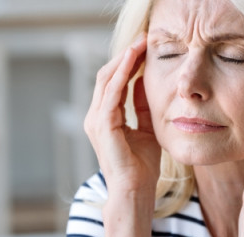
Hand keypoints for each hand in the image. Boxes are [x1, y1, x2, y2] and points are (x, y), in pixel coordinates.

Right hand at [84, 34, 161, 195]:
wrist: (135, 191)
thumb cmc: (142, 167)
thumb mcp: (147, 129)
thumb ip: (143, 106)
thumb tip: (146, 82)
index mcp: (105, 118)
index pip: (114, 81)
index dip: (128, 62)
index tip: (145, 46)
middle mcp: (96, 117)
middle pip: (107, 75)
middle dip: (126, 55)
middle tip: (143, 38)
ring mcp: (96, 121)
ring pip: (107, 79)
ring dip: (124, 59)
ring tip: (140, 43)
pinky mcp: (103, 125)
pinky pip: (112, 92)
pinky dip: (122, 74)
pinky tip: (133, 60)